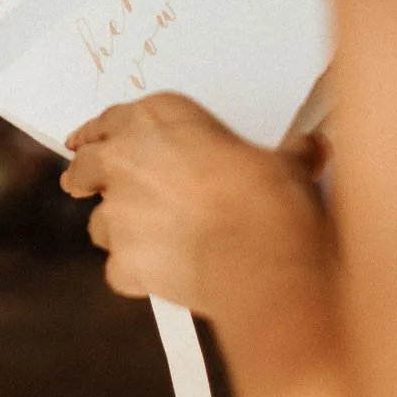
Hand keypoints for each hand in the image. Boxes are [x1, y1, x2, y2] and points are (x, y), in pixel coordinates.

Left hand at [60, 94, 333, 316]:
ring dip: (117, 231)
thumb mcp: (287, 164)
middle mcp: (126, 157)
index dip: (99, 134)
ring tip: (147, 242)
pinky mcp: (122, 261)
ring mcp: (118, 211)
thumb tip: (311, 147)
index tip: (91, 141)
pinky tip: (161, 279)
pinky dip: (135, 276)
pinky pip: (118, 270)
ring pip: (98, 222)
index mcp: (158, 117)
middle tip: (85, 185)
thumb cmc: (272, 200)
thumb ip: (287, 154)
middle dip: (85, 177)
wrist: (263, 260)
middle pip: (85, 164)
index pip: (110, 119)